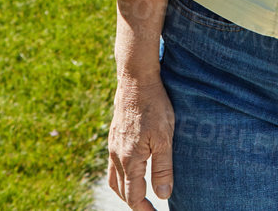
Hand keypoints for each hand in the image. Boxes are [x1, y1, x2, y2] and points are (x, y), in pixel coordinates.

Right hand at [108, 69, 174, 208]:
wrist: (136, 79)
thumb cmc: (154, 106)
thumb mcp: (165, 138)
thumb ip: (163, 168)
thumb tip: (162, 195)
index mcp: (130, 159)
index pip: (133, 195)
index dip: (143, 209)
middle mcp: (117, 155)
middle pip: (121, 190)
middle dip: (134, 203)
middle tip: (148, 209)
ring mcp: (113, 145)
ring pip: (114, 178)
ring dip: (125, 191)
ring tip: (140, 195)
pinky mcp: (114, 136)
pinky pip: (113, 164)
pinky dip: (121, 176)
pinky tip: (132, 170)